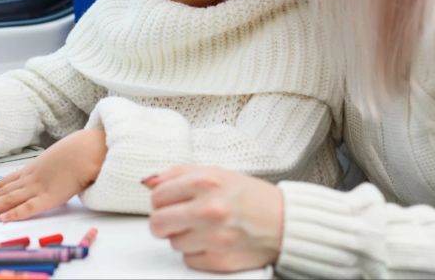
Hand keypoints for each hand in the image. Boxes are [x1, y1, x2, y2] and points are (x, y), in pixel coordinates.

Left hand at [0, 128, 106, 221]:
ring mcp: (39, 187)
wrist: (88, 150)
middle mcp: (32, 177)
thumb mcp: (61, 156)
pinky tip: (2, 218)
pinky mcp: (49, 197)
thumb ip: (54, 165)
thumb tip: (55, 170)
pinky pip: (28, 207)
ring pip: (8, 198)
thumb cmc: (80, 151)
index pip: (9, 180)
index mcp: (35, 168)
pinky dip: (14, 213)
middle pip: (3, 190)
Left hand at [147, 165, 283, 272]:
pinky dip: (197, 252)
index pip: (157, 196)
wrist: (285, 222)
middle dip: (163, 221)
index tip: (169, 202)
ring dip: (183, 236)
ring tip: (203, 227)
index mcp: (205, 181)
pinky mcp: (220, 260)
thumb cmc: (250, 196)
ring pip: (173, 243)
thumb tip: (148, 182)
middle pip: (157, 223)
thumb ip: (178, 174)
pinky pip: (188, 260)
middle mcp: (208, 209)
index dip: (161, 200)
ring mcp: (214, 237)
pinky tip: (212, 241)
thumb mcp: (216, 173)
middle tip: (177, 218)